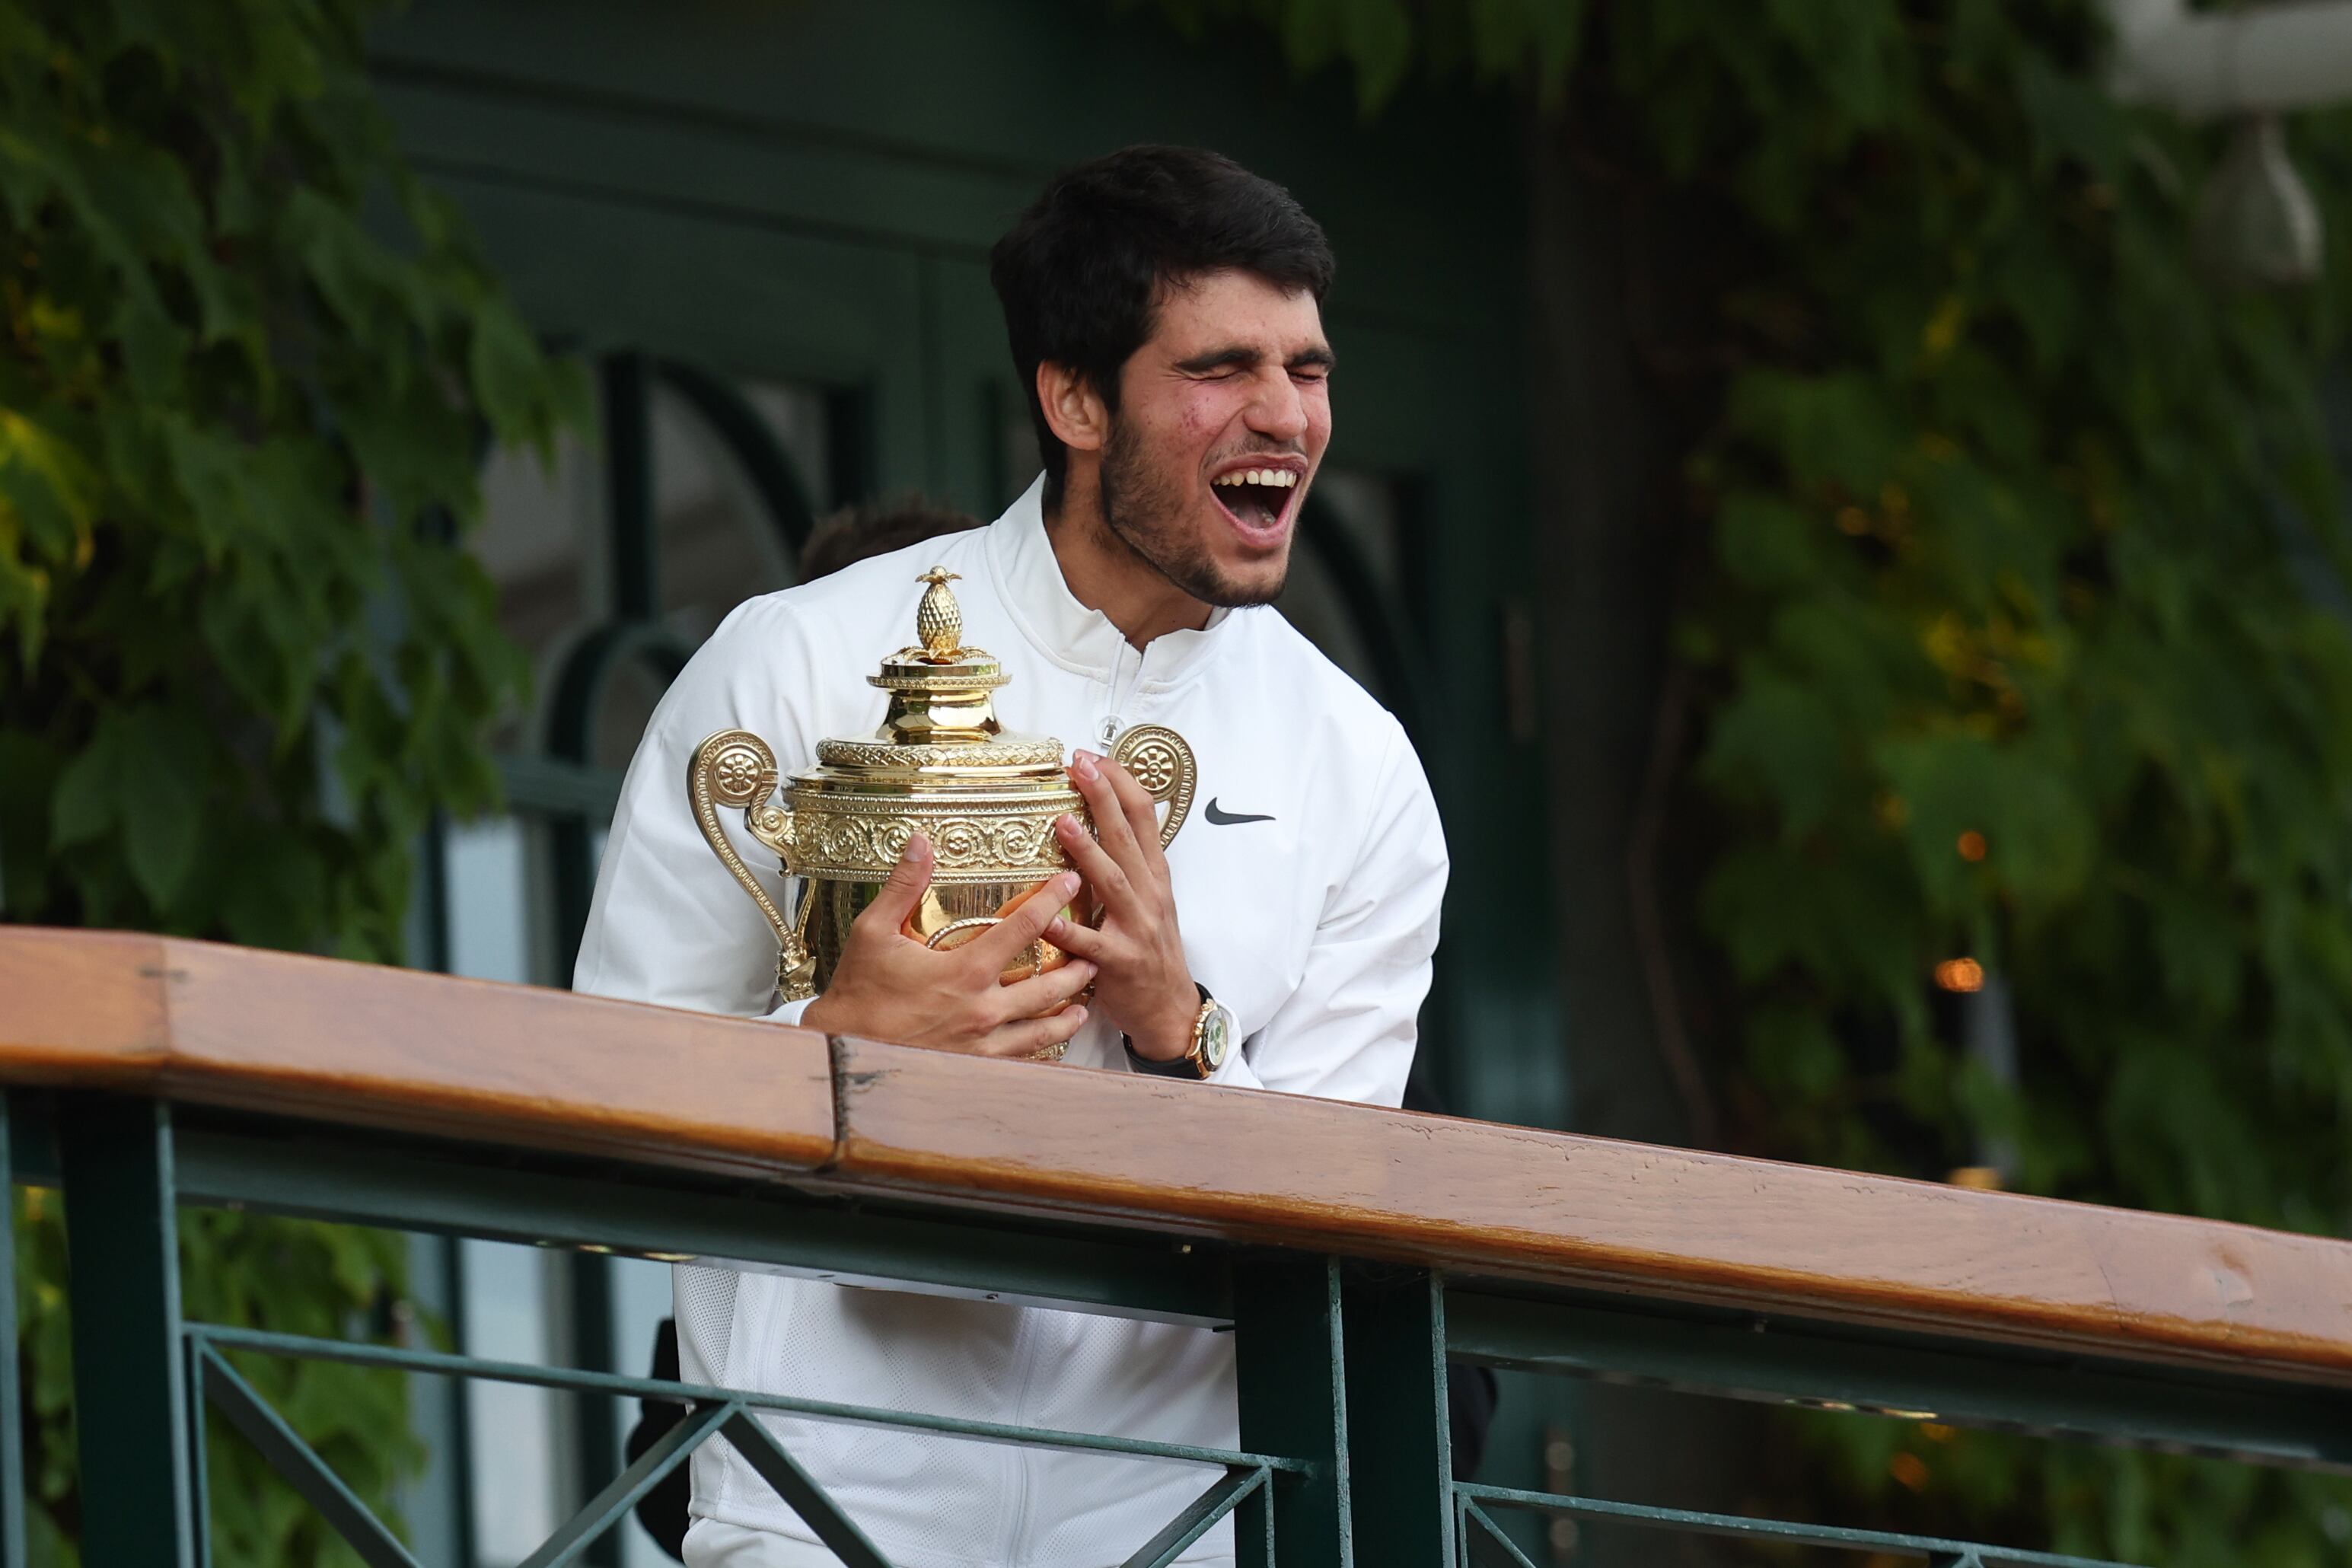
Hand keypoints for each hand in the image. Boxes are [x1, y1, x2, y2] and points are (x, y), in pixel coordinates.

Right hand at [800, 833, 1094, 1057]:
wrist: (841, 1050)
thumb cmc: (858, 994)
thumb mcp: (874, 931)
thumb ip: (904, 886)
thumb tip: (920, 842)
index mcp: (965, 971)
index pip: (1025, 927)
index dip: (1053, 900)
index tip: (1072, 882)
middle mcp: (983, 1009)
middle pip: (1050, 984)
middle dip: (1078, 965)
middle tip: (1095, 951)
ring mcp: (983, 1043)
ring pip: (1044, 1027)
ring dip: (1068, 1010)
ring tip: (1086, 1001)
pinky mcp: (975, 1067)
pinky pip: (1021, 1058)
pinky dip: (1043, 1047)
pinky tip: (1051, 1041)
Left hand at [1048, 751, 1197, 1061]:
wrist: (1169, 1008)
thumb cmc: (1152, 950)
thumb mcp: (1152, 898)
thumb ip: (1132, 861)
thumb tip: (1115, 816)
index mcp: (1154, 876)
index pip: (1144, 817)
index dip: (1121, 783)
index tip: (1095, 757)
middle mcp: (1149, 895)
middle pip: (1128, 837)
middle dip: (1105, 798)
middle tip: (1081, 765)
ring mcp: (1136, 927)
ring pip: (1112, 882)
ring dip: (1089, 851)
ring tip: (1064, 822)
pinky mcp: (1118, 962)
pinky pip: (1090, 942)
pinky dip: (1068, 928)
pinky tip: (1045, 915)